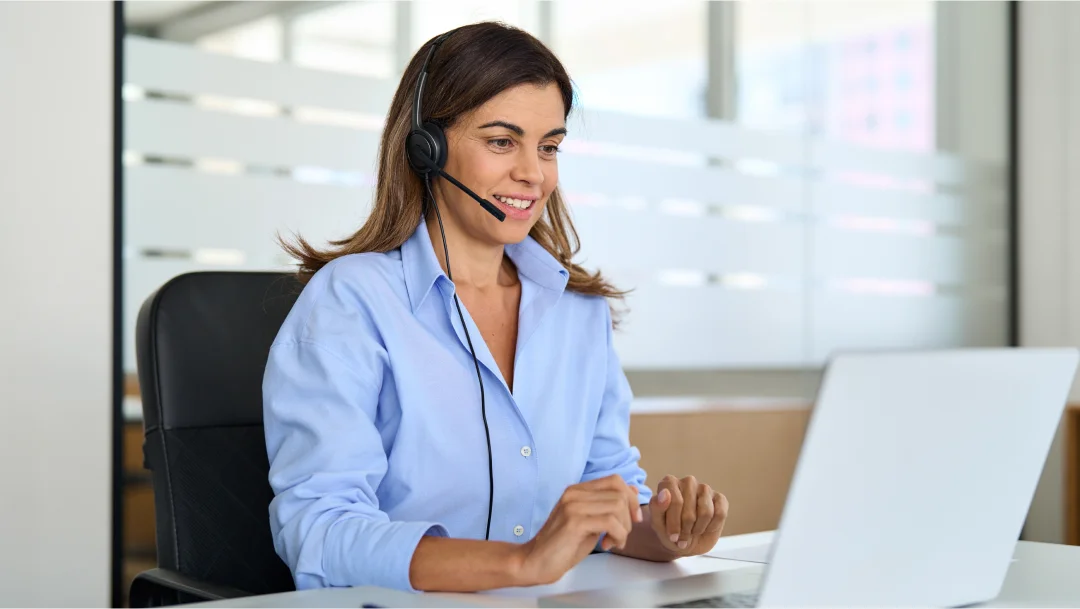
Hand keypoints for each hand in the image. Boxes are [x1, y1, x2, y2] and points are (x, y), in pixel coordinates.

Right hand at [515, 474, 642, 584]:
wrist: (535, 562)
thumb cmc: (563, 545)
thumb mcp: (591, 522)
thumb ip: (608, 507)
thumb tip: (633, 491)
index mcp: (578, 490)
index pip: (615, 480)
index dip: (632, 498)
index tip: (634, 519)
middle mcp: (575, 493)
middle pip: (620, 493)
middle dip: (629, 517)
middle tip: (620, 536)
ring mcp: (573, 505)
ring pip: (618, 506)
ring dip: (624, 528)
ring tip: (613, 542)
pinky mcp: (574, 522)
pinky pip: (610, 522)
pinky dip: (618, 536)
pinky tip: (607, 545)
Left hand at [648, 475, 727, 556]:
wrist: (686, 543)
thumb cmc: (669, 531)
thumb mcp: (657, 524)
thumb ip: (656, 507)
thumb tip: (665, 493)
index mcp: (669, 483)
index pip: (675, 501)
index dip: (674, 522)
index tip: (672, 536)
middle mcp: (688, 481)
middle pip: (690, 510)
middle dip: (686, 529)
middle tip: (681, 536)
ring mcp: (705, 488)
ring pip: (706, 512)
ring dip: (698, 529)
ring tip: (692, 531)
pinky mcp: (720, 498)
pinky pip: (720, 514)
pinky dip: (712, 527)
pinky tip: (705, 527)